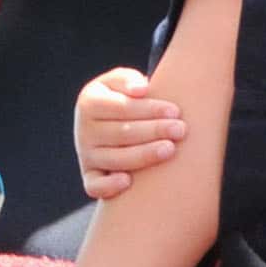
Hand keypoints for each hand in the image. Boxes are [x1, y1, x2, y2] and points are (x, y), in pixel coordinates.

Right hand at [75, 65, 186, 195]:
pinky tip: (128, 182)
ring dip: (143, 155)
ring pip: (114, 159)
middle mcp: (84, 131)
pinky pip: (94, 186)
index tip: (175, 110)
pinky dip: (108, 186)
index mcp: (89, 103)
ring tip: (170, 150)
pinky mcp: (90, 176)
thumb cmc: (123, 99)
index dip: (149, 109)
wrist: (109, 123)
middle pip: (121, 133)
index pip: (121, 107)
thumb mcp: (119, 82)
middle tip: (181, 130)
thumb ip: (128, 79)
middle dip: (153, 131)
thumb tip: (141, 90)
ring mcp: (86, 155)